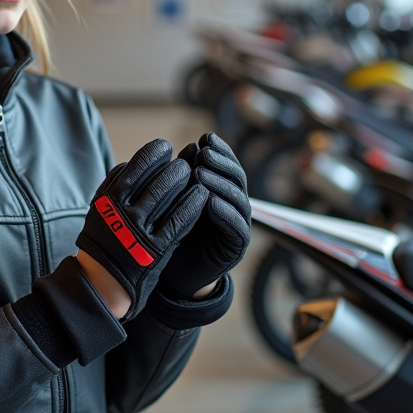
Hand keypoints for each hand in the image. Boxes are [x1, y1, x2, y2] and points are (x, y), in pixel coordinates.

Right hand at [76, 139, 208, 321]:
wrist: (103, 281)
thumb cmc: (104, 237)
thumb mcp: (99, 208)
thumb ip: (113, 184)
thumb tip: (133, 160)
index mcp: (109, 199)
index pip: (136, 165)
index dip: (154, 152)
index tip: (164, 147)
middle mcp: (124, 212)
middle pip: (156, 179)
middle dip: (174, 167)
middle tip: (184, 163)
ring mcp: (140, 231)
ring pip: (168, 196)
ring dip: (185, 181)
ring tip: (193, 175)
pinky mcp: (156, 249)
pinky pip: (180, 220)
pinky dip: (193, 204)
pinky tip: (201, 194)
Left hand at [159, 133, 251, 299]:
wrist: (175, 274)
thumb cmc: (173, 233)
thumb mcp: (176, 201)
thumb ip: (185, 177)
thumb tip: (191, 147)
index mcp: (222, 191)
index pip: (226, 165)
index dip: (219, 150)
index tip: (204, 138)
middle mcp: (234, 206)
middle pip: (236, 178)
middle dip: (221, 163)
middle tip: (204, 152)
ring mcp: (239, 225)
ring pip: (238, 198)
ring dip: (220, 184)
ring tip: (201, 173)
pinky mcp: (238, 246)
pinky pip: (237, 226)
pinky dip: (224, 212)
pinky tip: (210, 201)